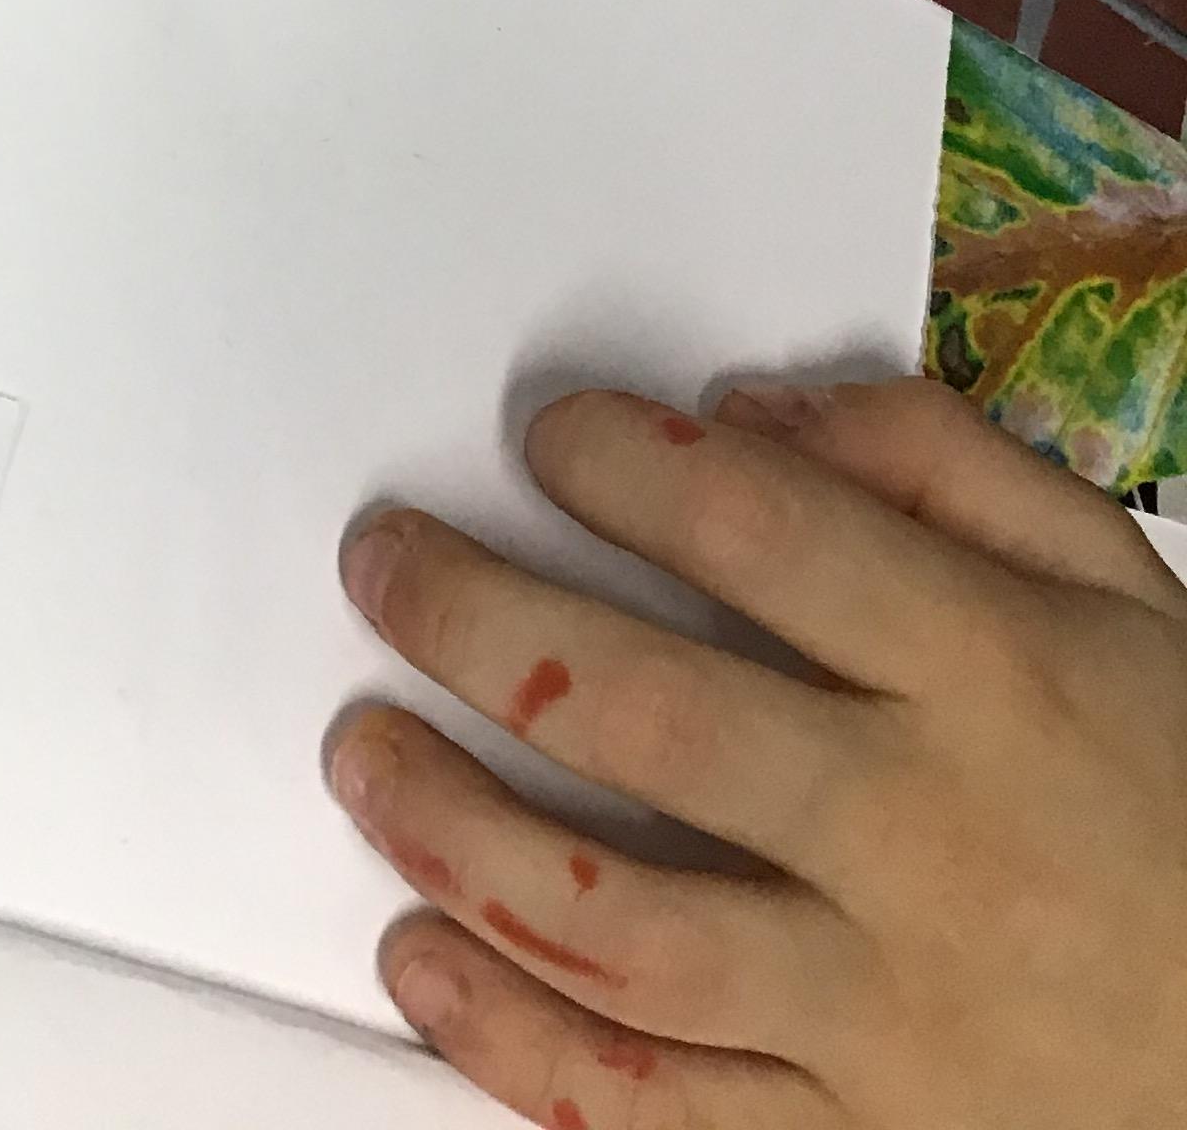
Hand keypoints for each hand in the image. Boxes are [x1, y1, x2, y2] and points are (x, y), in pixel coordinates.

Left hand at [329, 378, 1186, 1128]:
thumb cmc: (1176, 788)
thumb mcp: (1113, 586)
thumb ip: (941, 464)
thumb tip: (744, 409)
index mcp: (988, 676)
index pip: (766, 536)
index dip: (627, 465)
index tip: (547, 431)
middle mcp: (920, 837)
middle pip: (650, 717)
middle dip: (479, 622)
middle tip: (384, 562)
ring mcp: (878, 1007)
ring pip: (617, 924)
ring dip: (457, 828)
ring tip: (363, 748)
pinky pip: (654, 1109)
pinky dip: (513, 1043)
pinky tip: (419, 957)